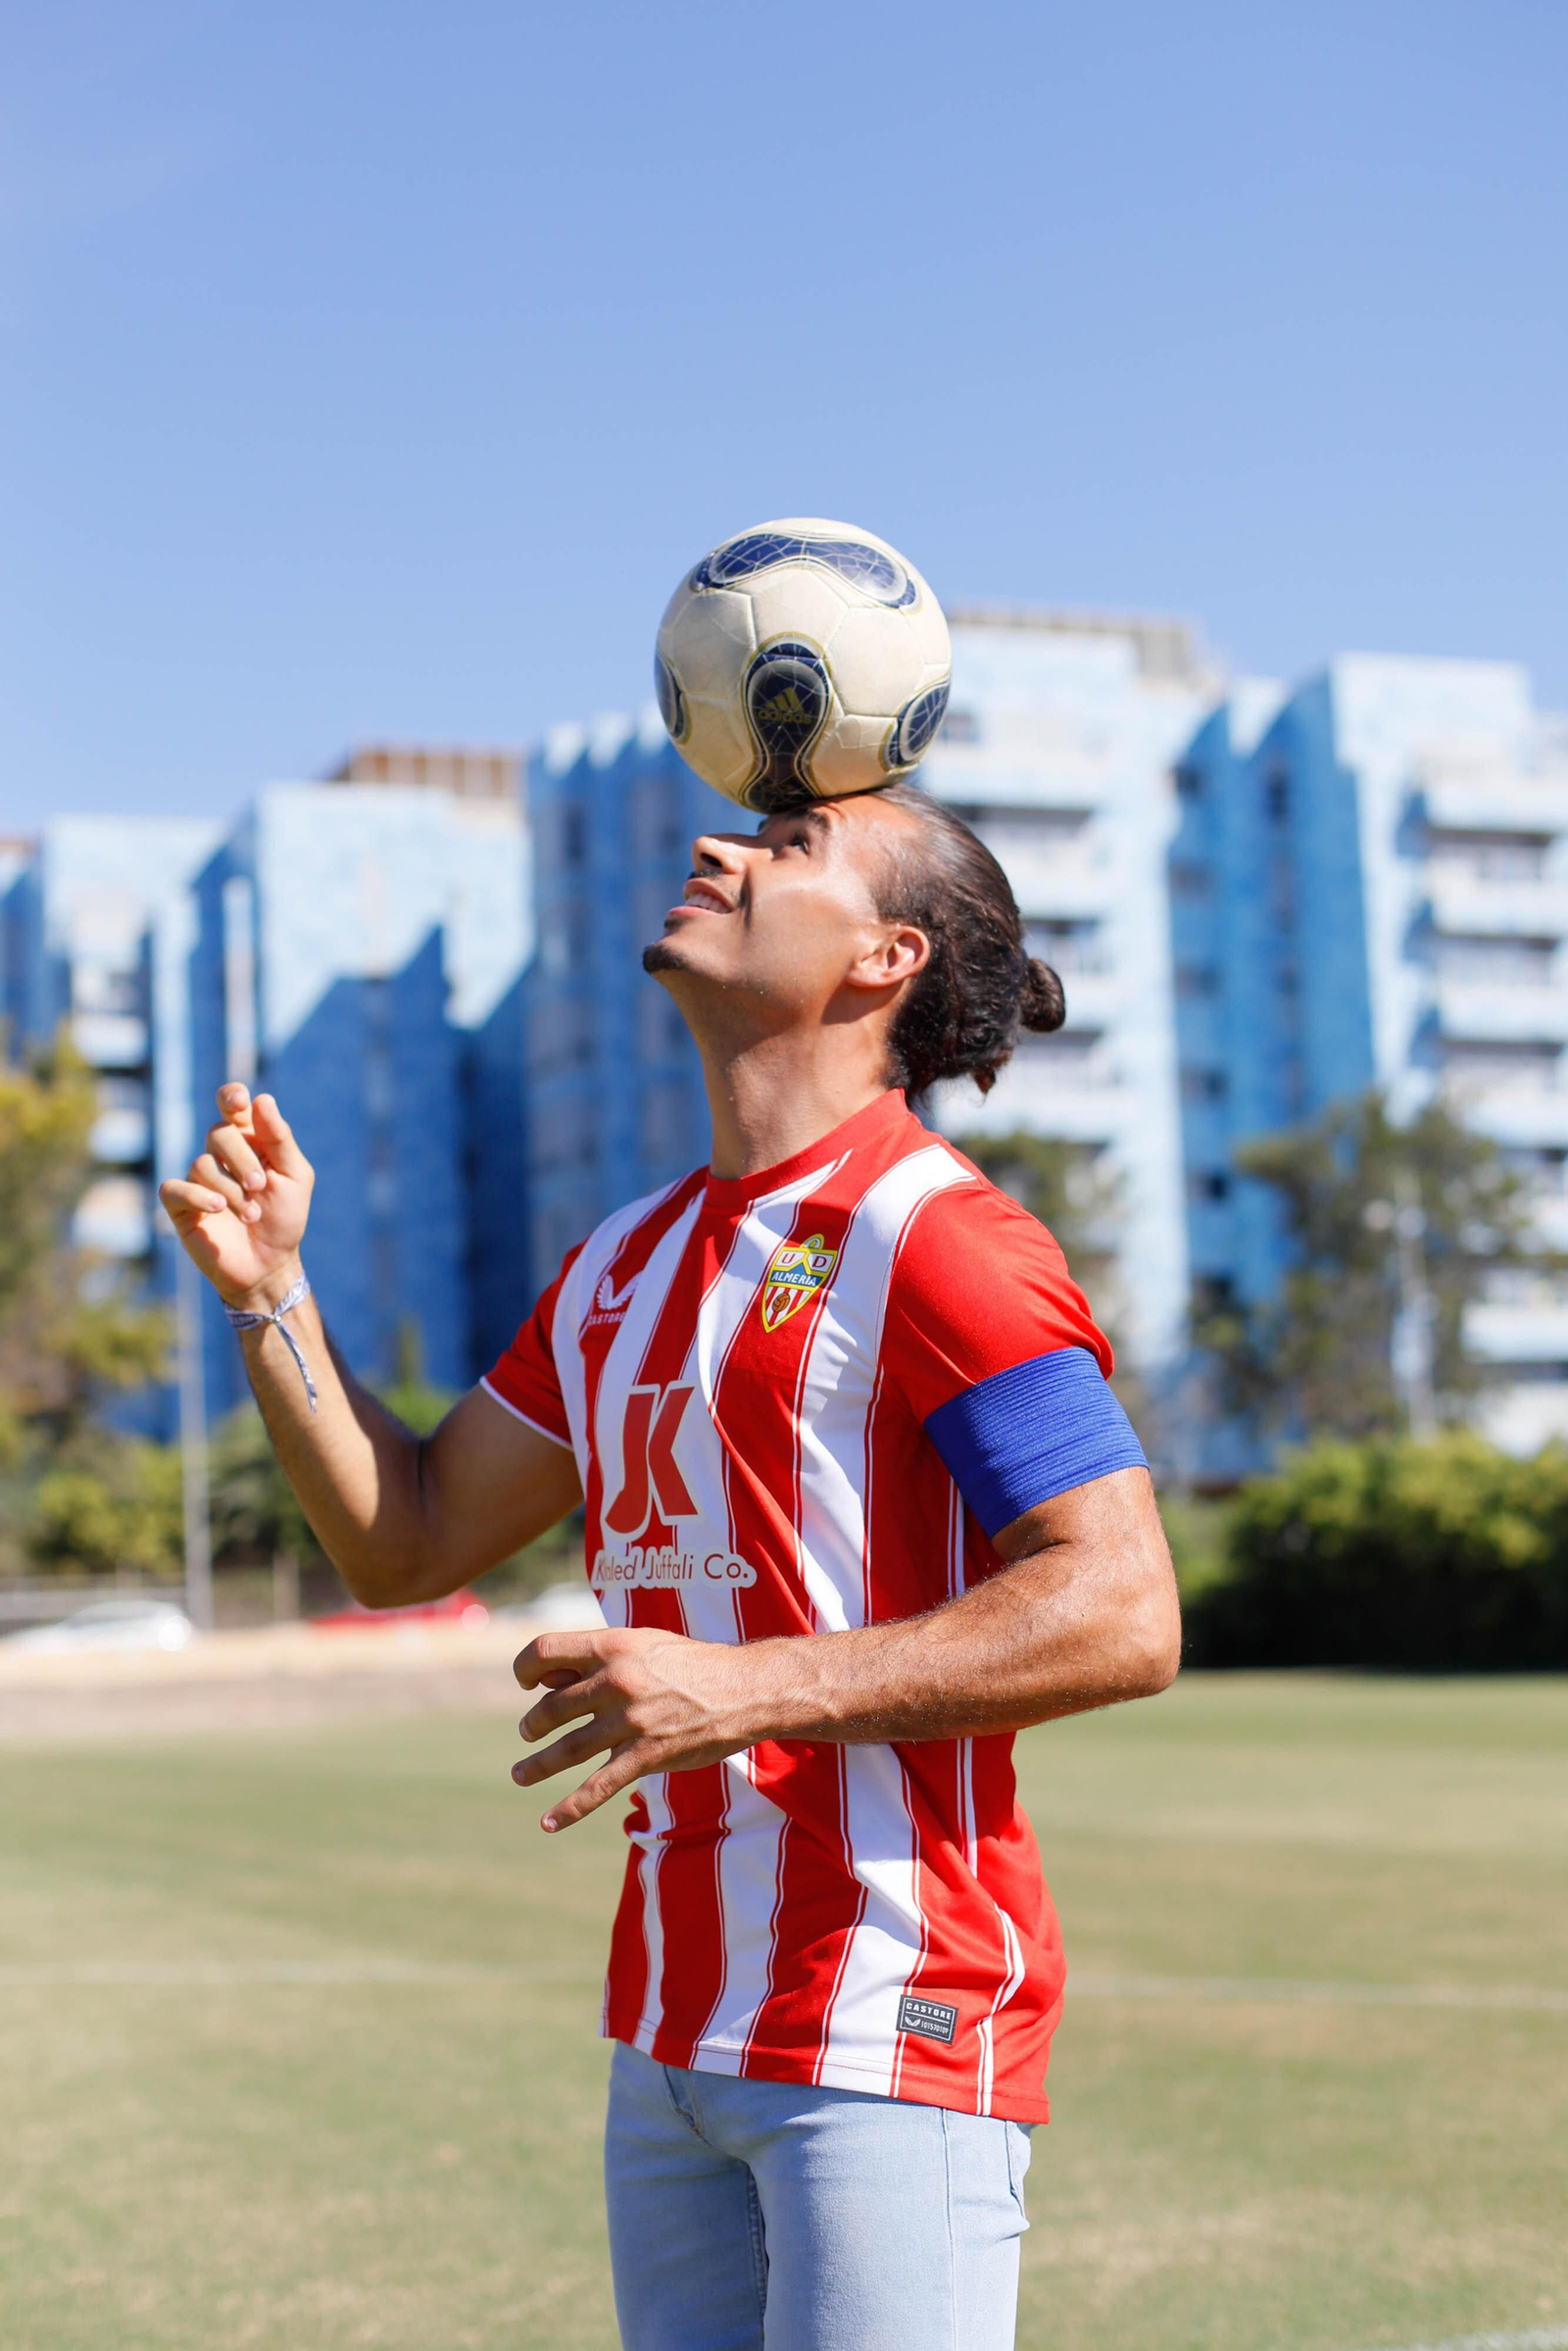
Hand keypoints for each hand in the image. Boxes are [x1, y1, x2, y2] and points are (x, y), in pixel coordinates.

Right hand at [159, 1084, 314, 1308]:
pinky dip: (198, 1196)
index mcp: (249, 1141)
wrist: (269, 1264)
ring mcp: (198, 1179)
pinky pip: (174, 1188)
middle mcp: (220, 1155)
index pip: (232, 1105)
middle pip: (219, 1133)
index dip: (230, 1096)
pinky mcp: (180, 1206)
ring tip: (252, 1215)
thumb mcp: (294, 1177)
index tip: (239, 1102)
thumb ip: (280, 1139)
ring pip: (202, 1164)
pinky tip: (218, 1209)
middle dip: (243, 1160)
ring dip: (232, 1190)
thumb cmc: (284, 1218)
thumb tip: (262, 1100)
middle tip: (261, 1186)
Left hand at [512, 1626, 773, 1831]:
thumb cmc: (691, 1664)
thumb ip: (600, 1657)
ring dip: (536, 1765)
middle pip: (550, 1707)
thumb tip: (549, 1678)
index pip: (544, 1651)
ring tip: (521, 1774)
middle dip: (532, 1724)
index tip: (526, 1683)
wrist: (744, 1690)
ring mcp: (630, 1722)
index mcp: (613, 1647)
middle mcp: (616, 1682)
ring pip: (566, 1749)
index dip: (524, 1668)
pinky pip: (597, 1787)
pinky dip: (569, 1809)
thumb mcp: (644, 1644)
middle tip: (528, 1732)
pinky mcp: (646, 1756)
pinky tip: (547, 1822)